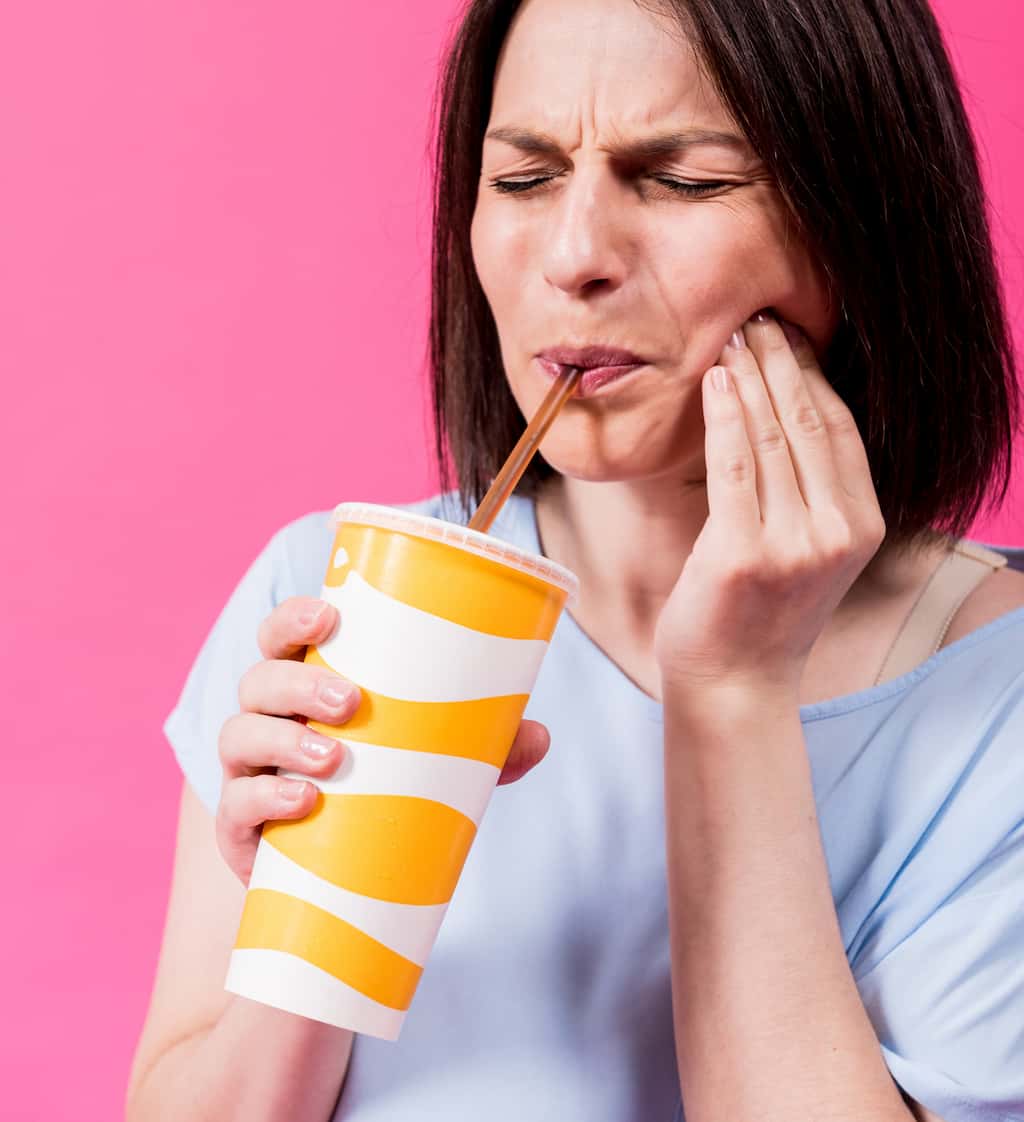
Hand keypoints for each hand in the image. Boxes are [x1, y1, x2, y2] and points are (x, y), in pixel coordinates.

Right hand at [215, 595, 550, 884]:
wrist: (334, 881)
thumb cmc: (379, 791)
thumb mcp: (434, 763)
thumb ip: (486, 747)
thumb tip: (541, 735)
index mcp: (304, 686)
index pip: (281, 637)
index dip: (293, 618)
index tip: (328, 616)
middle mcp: (267, 720)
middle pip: (258, 679)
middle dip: (299, 682)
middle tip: (352, 700)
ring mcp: (246, 773)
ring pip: (238, 734)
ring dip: (283, 738)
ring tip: (335, 756)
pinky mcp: (239, 829)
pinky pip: (233, 804)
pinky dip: (263, 799)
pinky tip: (303, 803)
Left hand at [653, 310, 885, 695]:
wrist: (733, 685)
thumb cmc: (760, 616)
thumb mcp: (807, 551)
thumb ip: (810, 493)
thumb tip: (779, 410)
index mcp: (862, 525)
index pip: (839, 430)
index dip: (814, 375)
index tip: (789, 335)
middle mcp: (837, 532)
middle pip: (809, 422)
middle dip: (782, 361)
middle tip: (756, 316)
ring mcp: (793, 544)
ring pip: (773, 435)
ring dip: (752, 376)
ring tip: (733, 335)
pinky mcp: (742, 552)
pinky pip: (734, 465)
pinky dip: (726, 416)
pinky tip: (717, 381)